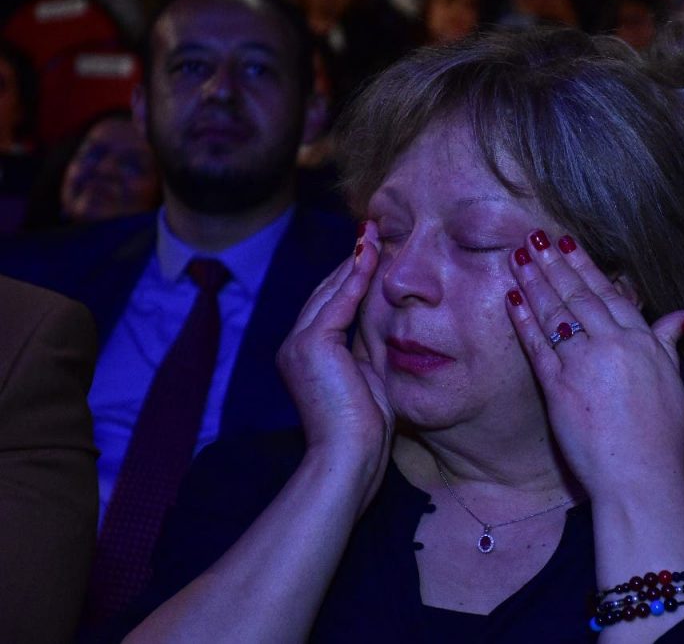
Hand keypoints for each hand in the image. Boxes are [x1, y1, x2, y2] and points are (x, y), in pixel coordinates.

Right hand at [277, 221, 392, 494]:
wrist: (349, 459)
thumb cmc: (364, 432)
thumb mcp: (367, 380)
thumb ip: (367, 349)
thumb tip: (383, 323)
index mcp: (306, 356)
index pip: (330, 306)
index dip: (351, 277)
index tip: (373, 251)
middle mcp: (294, 346)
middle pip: (326, 292)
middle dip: (351, 260)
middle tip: (373, 230)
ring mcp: (298, 344)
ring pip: (329, 292)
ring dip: (354, 260)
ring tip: (374, 233)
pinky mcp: (312, 345)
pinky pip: (338, 302)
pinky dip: (356, 277)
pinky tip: (372, 255)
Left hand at [504, 230, 683, 500]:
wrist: (640, 475)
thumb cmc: (661, 436)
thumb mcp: (673, 382)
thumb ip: (668, 343)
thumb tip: (682, 315)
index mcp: (640, 341)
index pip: (607, 293)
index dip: (584, 266)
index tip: (567, 242)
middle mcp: (611, 344)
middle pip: (576, 295)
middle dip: (553, 264)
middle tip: (533, 238)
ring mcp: (582, 364)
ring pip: (555, 313)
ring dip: (534, 281)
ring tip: (517, 256)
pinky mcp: (558, 387)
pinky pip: (537, 345)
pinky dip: (523, 319)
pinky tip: (512, 298)